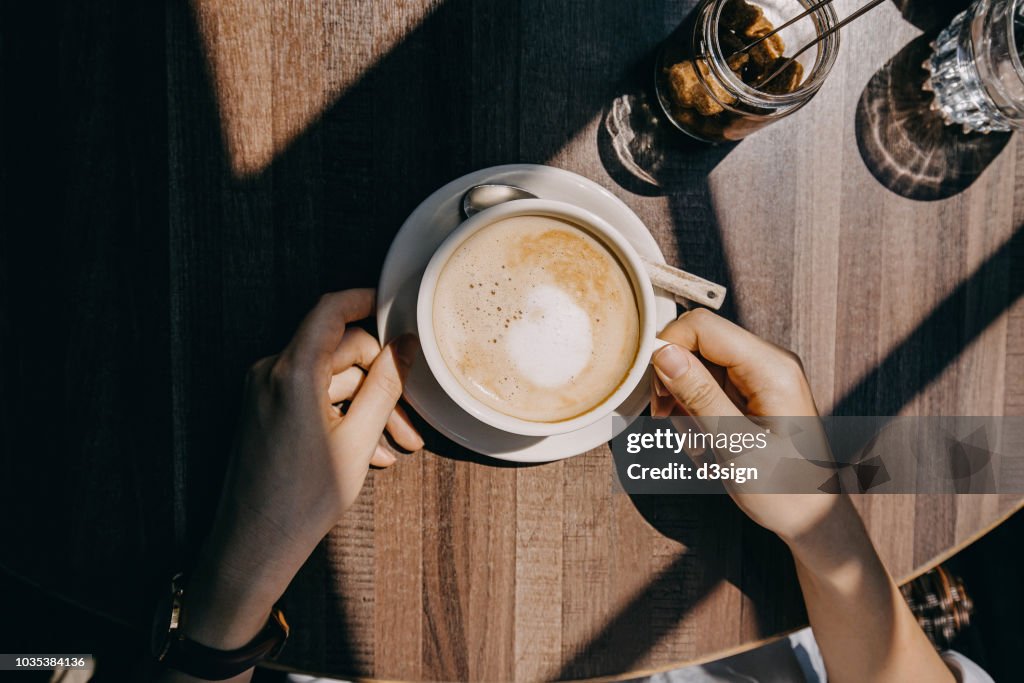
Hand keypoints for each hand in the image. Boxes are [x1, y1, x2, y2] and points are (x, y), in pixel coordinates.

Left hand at [181, 289, 420, 651]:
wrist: (252, 545)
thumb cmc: (302, 499)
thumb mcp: (357, 441)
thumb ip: (384, 387)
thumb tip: (405, 347)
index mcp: (292, 372)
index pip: (331, 311)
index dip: (365, 300)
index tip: (393, 306)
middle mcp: (272, 373)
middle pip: (339, 352)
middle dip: (380, 381)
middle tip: (411, 421)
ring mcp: (264, 392)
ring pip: (330, 380)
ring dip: (366, 406)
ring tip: (397, 445)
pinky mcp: (264, 411)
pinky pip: (312, 398)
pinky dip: (342, 416)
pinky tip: (371, 451)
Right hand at [650, 308, 836, 542]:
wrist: (812, 518)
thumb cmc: (784, 487)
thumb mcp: (735, 444)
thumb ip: (699, 394)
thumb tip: (663, 353)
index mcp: (771, 368)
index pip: (702, 326)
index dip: (668, 349)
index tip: (656, 393)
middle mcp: (767, 361)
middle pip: (697, 343)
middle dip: (674, 381)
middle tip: (669, 422)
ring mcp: (760, 375)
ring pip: (697, 367)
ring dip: (683, 402)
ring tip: (694, 443)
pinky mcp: (752, 391)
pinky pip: (708, 386)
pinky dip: (695, 412)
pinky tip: (702, 442)